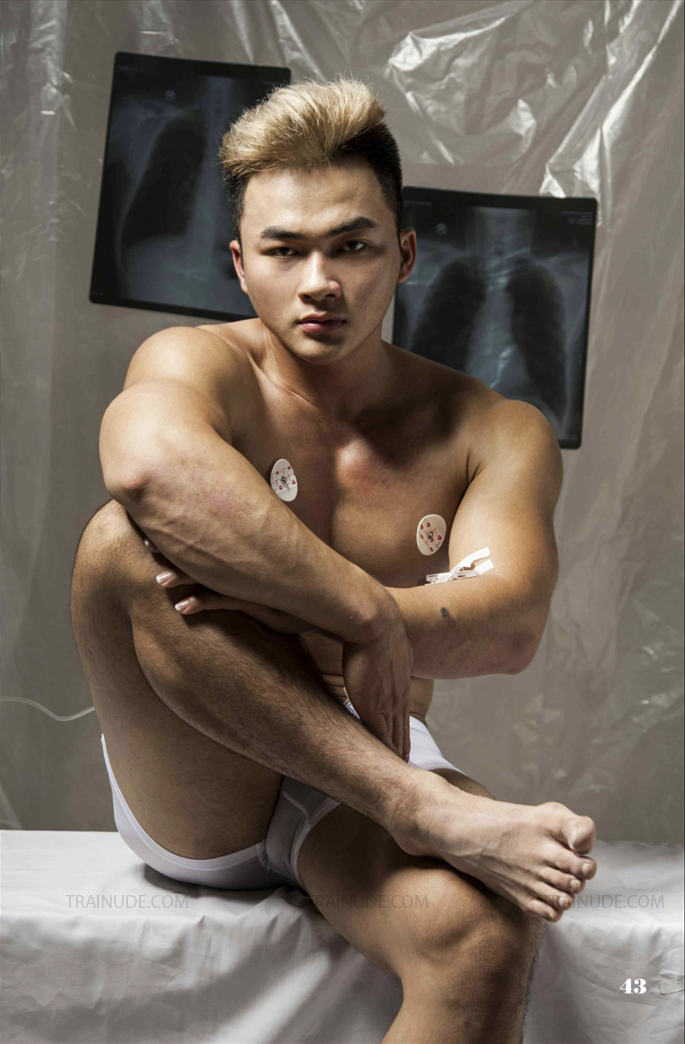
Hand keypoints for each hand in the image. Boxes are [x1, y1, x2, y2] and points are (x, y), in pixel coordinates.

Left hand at [142, 539, 319, 635]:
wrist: (328, 603)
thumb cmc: (295, 584)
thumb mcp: (270, 563)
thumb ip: (250, 549)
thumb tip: (229, 530)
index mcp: (247, 549)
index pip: (209, 530)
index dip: (182, 524)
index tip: (156, 520)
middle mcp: (246, 562)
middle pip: (201, 548)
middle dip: (171, 546)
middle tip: (143, 543)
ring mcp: (250, 583)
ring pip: (208, 575)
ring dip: (182, 576)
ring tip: (158, 578)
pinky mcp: (257, 604)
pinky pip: (223, 602)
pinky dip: (202, 603)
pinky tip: (183, 607)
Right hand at [341, 602, 413, 762]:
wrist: (375, 623)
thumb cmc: (373, 625)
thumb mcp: (382, 639)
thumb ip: (379, 648)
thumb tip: (370, 642)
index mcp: (399, 679)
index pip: (401, 710)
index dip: (401, 727)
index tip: (402, 741)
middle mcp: (397, 694)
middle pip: (401, 727)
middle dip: (402, 745)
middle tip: (404, 763)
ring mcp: (387, 702)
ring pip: (394, 735)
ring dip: (396, 752)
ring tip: (398, 768)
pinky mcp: (373, 707)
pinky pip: (381, 736)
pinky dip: (384, 751)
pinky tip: (386, 763)